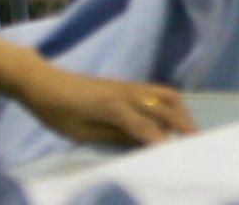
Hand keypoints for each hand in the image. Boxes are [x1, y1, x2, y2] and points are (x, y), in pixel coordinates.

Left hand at [9, 64, 195, 147]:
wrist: (42, 82)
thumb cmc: (56, 111)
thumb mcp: (80, 132)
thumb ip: (113, 136)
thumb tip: (142, 143)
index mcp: (112, 106)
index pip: (146, 126)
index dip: (161, 142)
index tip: (174, 156)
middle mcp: (126, 93)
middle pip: (165, 106)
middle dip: (183, 124)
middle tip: (196, 144)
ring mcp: (127, 86)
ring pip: (165, 94)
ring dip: (180, 112)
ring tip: (187, 131)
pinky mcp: (125, 85)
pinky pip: (156, 92)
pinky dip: (170, 104)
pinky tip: (170, 119)